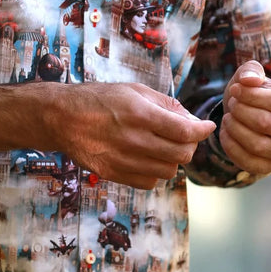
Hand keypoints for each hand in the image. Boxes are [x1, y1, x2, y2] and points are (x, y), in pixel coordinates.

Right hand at [59, 82, 215, 188]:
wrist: (63, 117)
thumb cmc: (99, 98)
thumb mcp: (132, 90)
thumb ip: (164, 104)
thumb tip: (191, 120)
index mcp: (141, 114)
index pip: (185, 132)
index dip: (202, 131)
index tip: (208, 127)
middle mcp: (135, 139)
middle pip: (181, 154)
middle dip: (189, 145)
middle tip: (184, 136)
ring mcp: (124, 160)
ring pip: (168, 170)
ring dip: (172, 159)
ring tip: (162, 145)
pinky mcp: (115, 174)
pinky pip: (149, 181)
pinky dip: (155, 171)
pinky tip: (147, 157)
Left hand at [220, 60, 270, 175]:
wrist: (242, 112)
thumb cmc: (248, 92)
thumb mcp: (248, 74)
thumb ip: (250, 70)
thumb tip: (250, 80)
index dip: (252, 96)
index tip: (235, 90)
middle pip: (265, 123)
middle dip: (240, 111)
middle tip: (232, 104)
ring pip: (257, 145)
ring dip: (235, 128)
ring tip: (228, 117)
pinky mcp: (269, 165)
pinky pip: (250, 163)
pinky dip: (231, 147)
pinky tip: (226, 132)